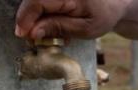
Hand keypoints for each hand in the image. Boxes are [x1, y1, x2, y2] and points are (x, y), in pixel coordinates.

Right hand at [15, 0, 132, 38]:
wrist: (114, 3)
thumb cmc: (103, 16)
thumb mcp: (85, 29)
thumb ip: (59, 28)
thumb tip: (33, 32)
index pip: (38, 1)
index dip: (26, 18)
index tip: (22, 35)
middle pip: (34, 0)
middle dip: (30, 20)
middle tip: (33, 38)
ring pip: (36, 1)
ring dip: (37, 18)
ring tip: (49, 33)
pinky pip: (43, 1)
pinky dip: (44, 13)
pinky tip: (53, 24)